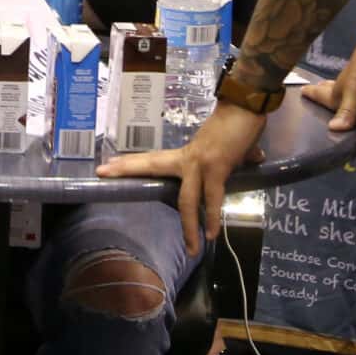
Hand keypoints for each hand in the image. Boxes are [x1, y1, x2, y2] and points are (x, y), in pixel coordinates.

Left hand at [99, 99, 264, 255]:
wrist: (246, 106)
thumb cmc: (239, 123)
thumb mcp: (231, 147)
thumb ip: (238, 157)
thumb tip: (255, 158)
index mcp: (186, 154)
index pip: (153, 159)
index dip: (130, 163)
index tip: (106, 166)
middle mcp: (187, 159)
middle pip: (151, 165)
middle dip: (126, 170)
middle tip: (101, 172)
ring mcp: (199, 163)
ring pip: (186, 199)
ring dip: (189, 225)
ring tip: (191, 248)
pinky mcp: (216, 168)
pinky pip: (212, 199)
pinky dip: (213, 217)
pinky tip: (212, 235)